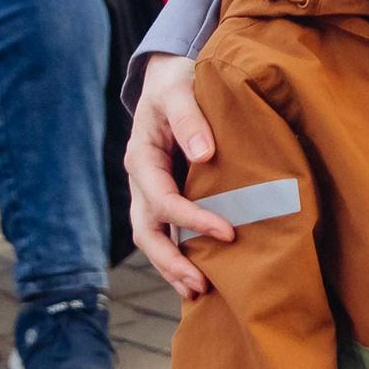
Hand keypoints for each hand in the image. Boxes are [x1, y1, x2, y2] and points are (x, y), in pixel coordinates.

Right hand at [128, 56, 228, 299]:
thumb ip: (190, 118)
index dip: (192, 221)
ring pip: (153, 239)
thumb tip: (204, 154)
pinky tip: (201, 277)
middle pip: (147, 232)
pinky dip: (180, 256)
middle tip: (202, 285)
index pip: (162, 200)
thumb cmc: (177, 81)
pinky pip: (167, 232)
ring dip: (173, 267)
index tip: (228, 232)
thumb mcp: (180, 89)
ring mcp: (150, 192)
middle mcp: (142, 180)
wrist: (172, 77)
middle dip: (172, 262)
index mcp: (141, 158)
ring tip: (199, 292)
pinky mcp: (166, 195)